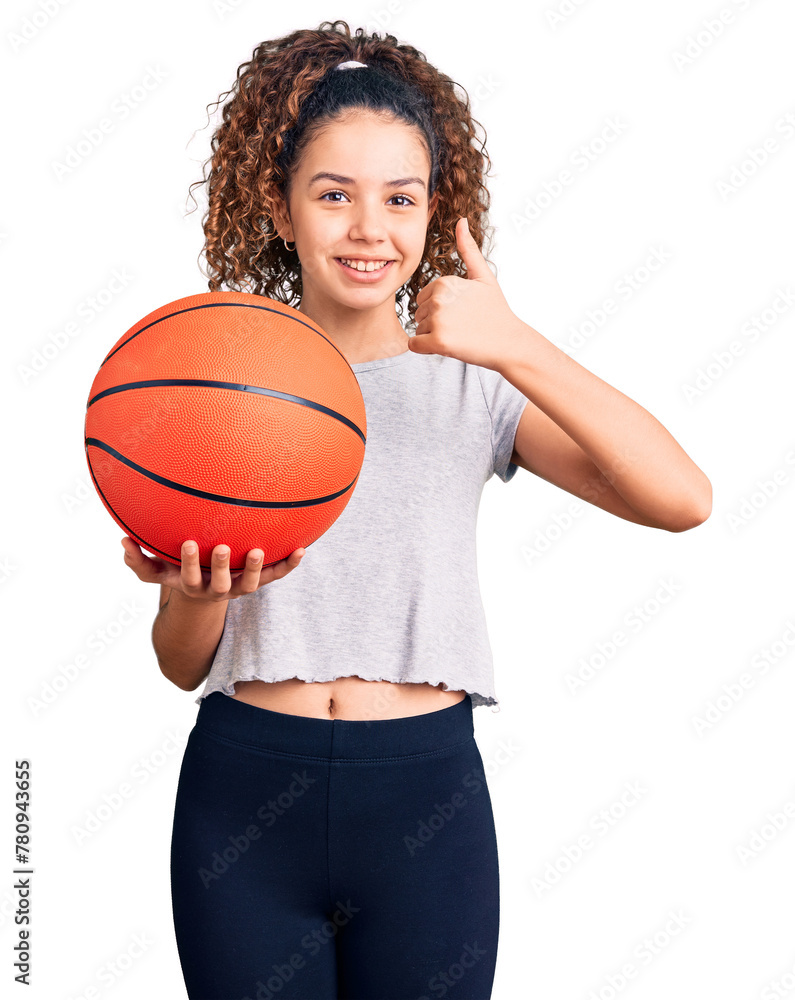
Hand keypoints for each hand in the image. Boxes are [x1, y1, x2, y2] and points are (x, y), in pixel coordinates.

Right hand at [120, 537, 304, 601]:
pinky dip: (289, 565)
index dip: (189, 563)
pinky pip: (275, 576)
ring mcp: (239, 587)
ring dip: (257, 569)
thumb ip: (137, 561)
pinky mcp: (258, 581)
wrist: (202, 595)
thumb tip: (122, 542)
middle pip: (220, 584)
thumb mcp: (155, 572)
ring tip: (259, 550)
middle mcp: (217, 590)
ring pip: (251, 585)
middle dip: (220, 566)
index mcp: (192, 586)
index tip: (187, 543)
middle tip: (221, 546)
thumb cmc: (176, 573)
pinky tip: (302, 548)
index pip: (188, 578)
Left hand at [408, 216, 525, 369]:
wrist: (510, 342)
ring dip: (433, 336)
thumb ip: (468, 249)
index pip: (423, 299)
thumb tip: (462, 219)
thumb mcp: (483, 276)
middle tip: (461, 327)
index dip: (439, 309)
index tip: (461, 313)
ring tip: (459, 336)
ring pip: (418, 330)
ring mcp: (438, 319)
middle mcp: (438, 298)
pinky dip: (426, 348)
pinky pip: (414, 345)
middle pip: (419, 314)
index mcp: (444, 281)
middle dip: (435, 323)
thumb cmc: (496, 311)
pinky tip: (448, 346)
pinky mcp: (439, 340)